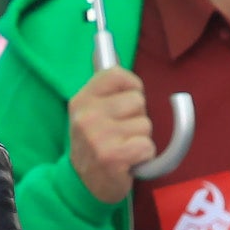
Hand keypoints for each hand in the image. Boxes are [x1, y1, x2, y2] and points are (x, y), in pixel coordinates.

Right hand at [70, 66, 155, 202]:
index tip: (125, 105)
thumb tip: (107, 44)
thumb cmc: (95, 144)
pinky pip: (147, 146)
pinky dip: (144, 156)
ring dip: (141, 139)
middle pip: (138, 101)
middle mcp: (87, 116)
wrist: (82, 185)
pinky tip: (128, 162)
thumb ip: (102, 81)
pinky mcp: (113, 157)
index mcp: (82, 99)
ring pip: (145, 124)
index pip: (119, 75)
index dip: (131, 89)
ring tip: (123, 148)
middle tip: (120, 133)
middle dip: (137, 118)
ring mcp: (99, 137)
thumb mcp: (90, 110)